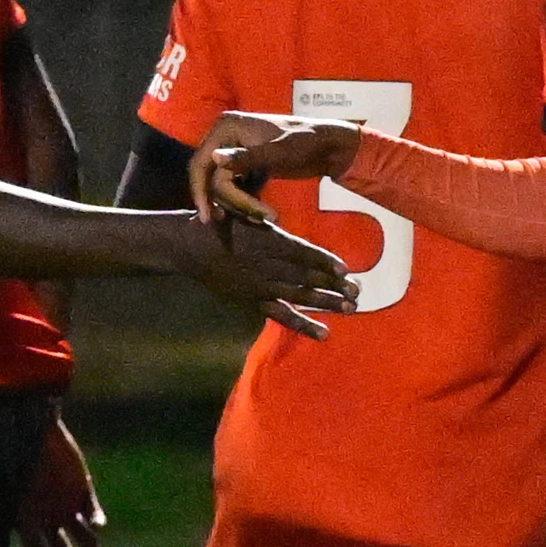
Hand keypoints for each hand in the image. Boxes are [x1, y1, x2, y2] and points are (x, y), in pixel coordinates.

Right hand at [18, 415, 106, 546]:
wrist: (32, 428)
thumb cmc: (16, 459)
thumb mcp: (12, 490)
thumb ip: (24, 517)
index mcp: (27, 518)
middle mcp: (47, 514)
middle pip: (61, 546)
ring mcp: (66, 502)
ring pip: (80, 531)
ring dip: (87, 540)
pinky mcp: (82, 487)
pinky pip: (92, 509)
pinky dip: (96, 518)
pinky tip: (98, 526)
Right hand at [180, 202, 356, 340]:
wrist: (188, 246)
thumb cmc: (220, 224)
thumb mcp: (244, 213)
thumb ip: (267, 222)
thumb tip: (282, 225)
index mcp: (267, 241)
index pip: (302, 253)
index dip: (324, 262)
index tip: (346, 269)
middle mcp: (267, 266)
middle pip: (306, 277)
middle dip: (334, 285)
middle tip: (358, 292)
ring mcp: (261, 287)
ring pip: (299, 296)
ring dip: (326, 303)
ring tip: (350, 308)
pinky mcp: (254, 302)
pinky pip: (282, 316)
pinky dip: (303, 325)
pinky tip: (324, 333)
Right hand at [191, 113, 362, 226]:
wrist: (330, 147)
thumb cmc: (306, 144)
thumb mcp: (276, 153)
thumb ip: (245, 157)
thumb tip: (214, 158)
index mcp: (227, 126)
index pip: (201, 163)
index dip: (201, 191)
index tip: (210, 218)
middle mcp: (226, 136)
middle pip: (209, 176)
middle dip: (226, 201)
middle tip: (239, 221)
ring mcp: (237, 150)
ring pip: (223, 186)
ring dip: (240, 204)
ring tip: (266, 217)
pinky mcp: (248, 164)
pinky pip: (237, 187)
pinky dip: (247, 201)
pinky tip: (265, 213)